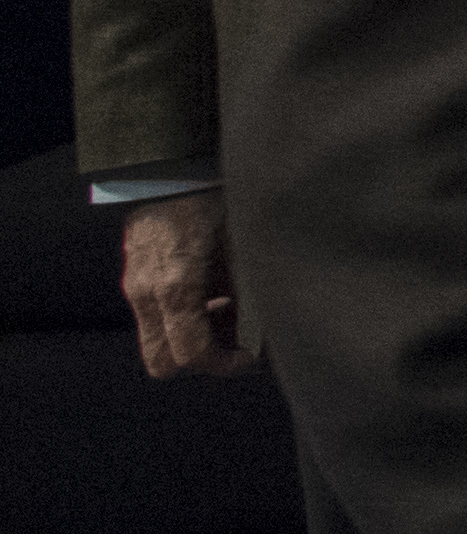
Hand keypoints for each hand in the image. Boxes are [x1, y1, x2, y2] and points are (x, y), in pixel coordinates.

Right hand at [119, 191, 261, 380]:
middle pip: (163, 360)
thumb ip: (250, 290)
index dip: (223, 365)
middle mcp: (148, 293)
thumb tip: (266, 326)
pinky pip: (152, 317)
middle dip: (201, 360)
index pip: (190, 355)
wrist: (173, 168)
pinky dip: (179, 318)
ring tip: (228, 310)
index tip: (250, 357)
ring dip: (191, 338)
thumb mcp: (244, 246)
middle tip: (235, 340)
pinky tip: (211, 291)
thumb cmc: (216, 201)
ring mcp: (135, 286)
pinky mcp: (133, 276)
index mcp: (178, 287)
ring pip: (156, 340)